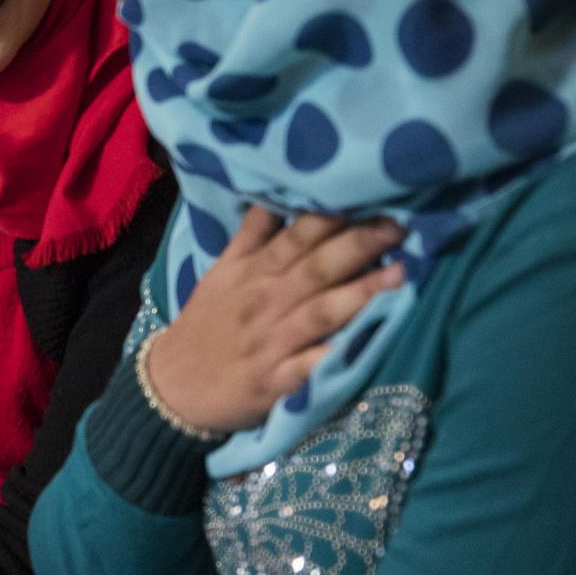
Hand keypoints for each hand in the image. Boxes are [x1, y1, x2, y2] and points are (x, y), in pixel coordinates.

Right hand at [144, 207, 405, 434]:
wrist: (174, 386)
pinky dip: (336, 355)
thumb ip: (254, 233)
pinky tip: (368, 344)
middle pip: (316, 267)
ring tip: (401, 274)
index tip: (377, 194)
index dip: (335, 214)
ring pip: (321, 312)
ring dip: (360, 292)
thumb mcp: (223, 271)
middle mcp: (267, 301)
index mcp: (256, 271)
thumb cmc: (208, 323)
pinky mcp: (276, 383)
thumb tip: (276, 188)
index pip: (298, 234)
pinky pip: (311, 368)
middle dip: (358, 244)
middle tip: (401, 226)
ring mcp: (272, 342)